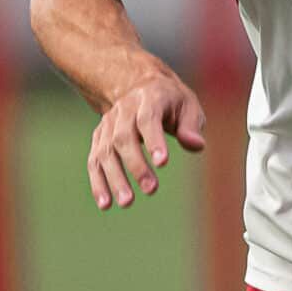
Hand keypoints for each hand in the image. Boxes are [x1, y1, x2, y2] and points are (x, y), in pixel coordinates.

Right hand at [88, 75, 205, 209]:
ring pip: (106, 151)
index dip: (154, 140)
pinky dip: (98, 183)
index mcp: (149, 97)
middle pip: (124, 137)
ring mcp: (108, 123)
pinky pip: (94, 161)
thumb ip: (191, 126)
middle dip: (136, 165)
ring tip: (127, 202)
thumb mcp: (188, 105)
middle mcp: (124, 109)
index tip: (162, 163)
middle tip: (151, 189)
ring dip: (115, 178)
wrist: (141, 86)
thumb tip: (196, 145)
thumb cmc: (171, 101)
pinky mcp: (99, 138)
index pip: (148, 118)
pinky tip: (105, 204)